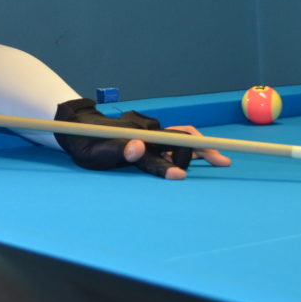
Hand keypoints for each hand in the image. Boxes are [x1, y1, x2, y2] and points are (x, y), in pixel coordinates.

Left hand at [54, 99, 231, 179]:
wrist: (78, 125)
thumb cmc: (85, 143)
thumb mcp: (94, 152)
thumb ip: (116, 150)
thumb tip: (138, 147)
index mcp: (131, 142)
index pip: (154, 157)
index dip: (167, 167)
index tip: (181, 177)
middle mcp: (144, 134)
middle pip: (178, 140)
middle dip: (201, 151)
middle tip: (222, 161)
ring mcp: (148, 131)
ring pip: (180, 136)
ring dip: (200, 146)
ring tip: (220, 158)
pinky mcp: (149, 132)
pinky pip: (174, 135)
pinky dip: (190, 143)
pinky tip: (201, 153)